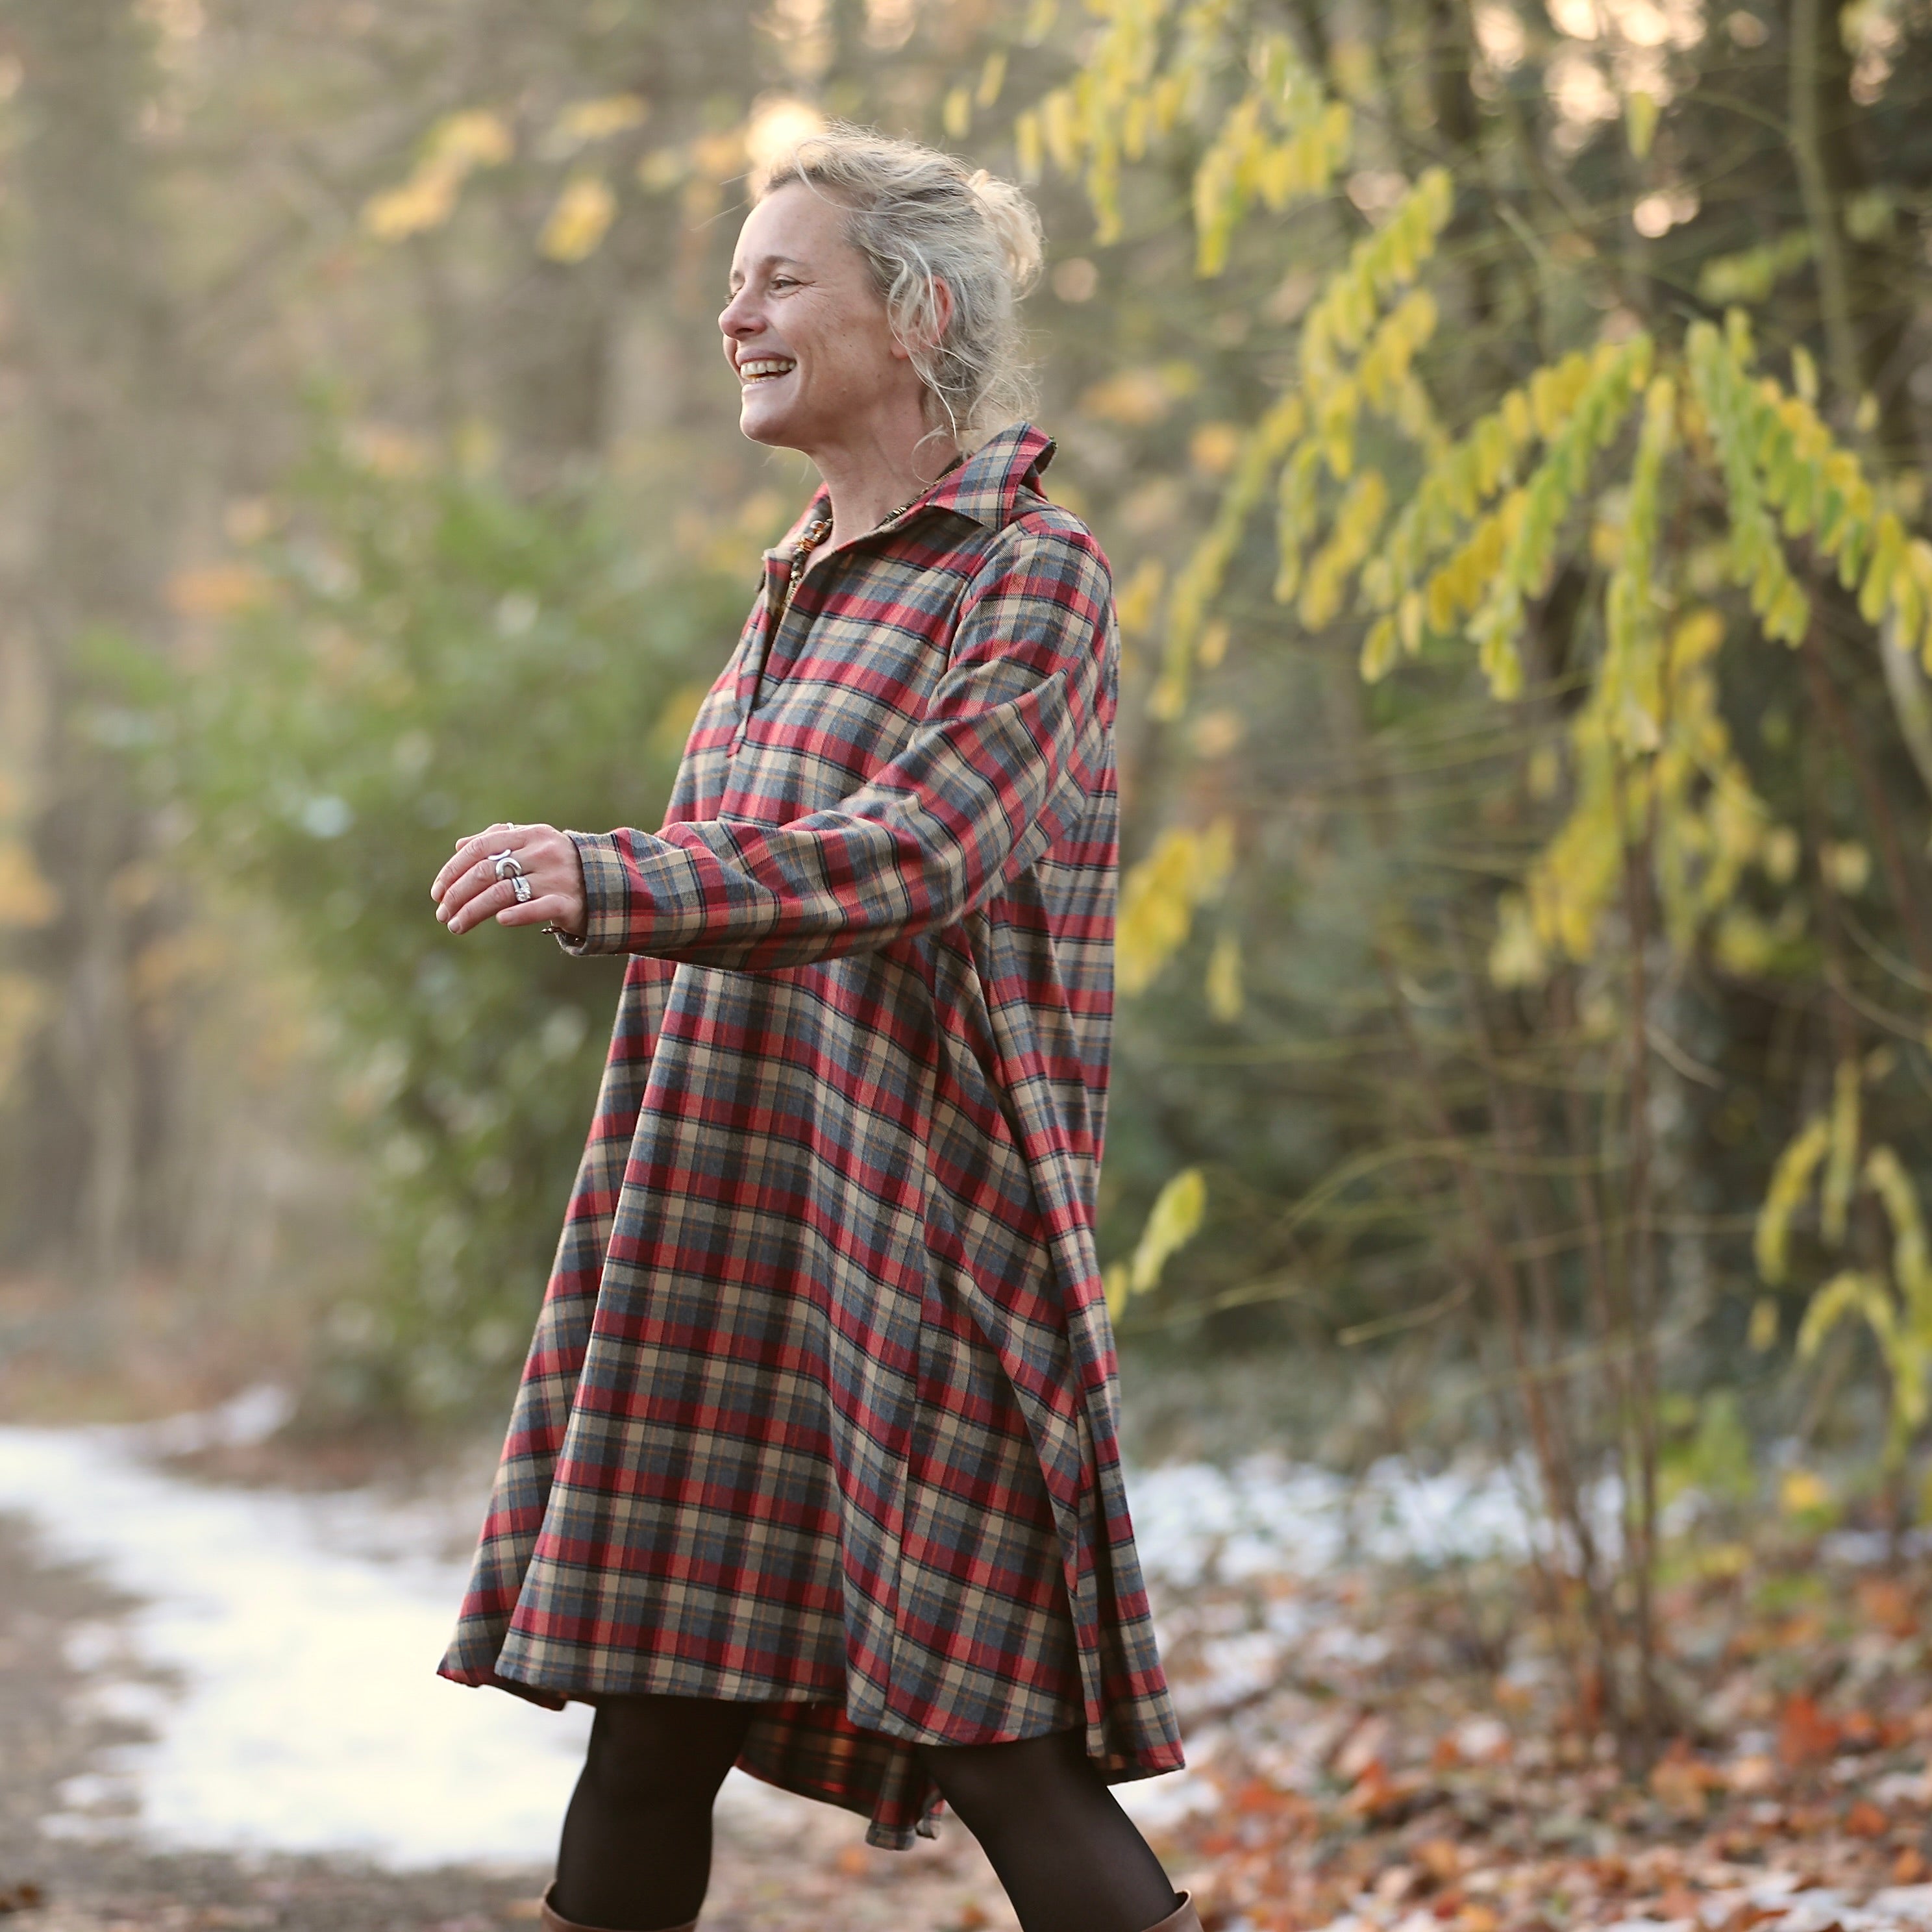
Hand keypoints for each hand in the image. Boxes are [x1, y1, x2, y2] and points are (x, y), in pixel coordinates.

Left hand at [432, 822, 586, 938]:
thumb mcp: (534, 846)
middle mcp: (543, 853)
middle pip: (486, 872)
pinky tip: (499, 921)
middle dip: (457, 895)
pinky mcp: (569, 904)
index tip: (436, 893)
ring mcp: (557, 878)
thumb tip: (459, 845)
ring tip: (456, 926)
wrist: (610, 885)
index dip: (453, 871)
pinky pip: (536, 909)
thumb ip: (499, 841)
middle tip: (442, 914)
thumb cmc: (562, 866)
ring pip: (502, 893)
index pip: (481, 848)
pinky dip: (515, 915)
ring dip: (472, 911)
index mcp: (531, 835)